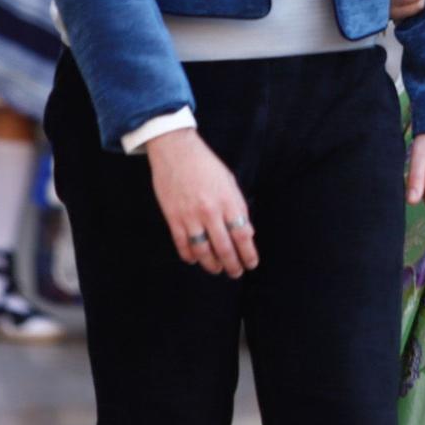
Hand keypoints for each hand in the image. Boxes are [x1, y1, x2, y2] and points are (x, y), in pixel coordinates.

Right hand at [144, 128, 258, 275]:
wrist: (176, 151)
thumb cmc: (206, 165)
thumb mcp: (229, 182)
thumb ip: (238, 208)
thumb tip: (246, 233)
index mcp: (228, 201)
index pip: (242, 235)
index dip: (248, 254)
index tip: (251, 263)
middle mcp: (210, 211)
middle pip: (224, 248)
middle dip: (232, 265)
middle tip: (236, 272)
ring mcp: (190, 216)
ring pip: (203, 251)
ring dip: (211, 265)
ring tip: (217, 269)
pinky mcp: (173, 218)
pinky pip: (182, 244)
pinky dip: (189, 256)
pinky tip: (195, 259)